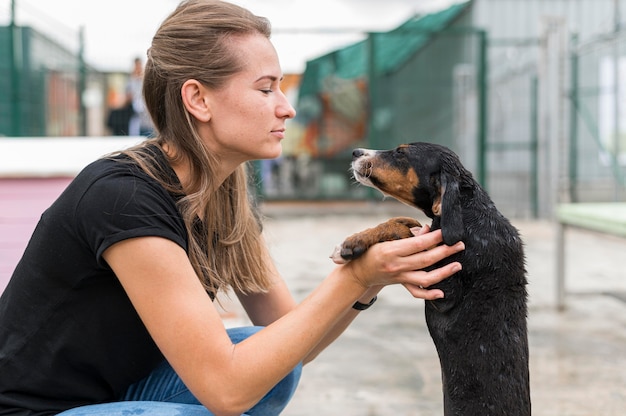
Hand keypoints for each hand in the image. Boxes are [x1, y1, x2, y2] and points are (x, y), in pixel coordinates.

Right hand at [342, 225, 463, 299]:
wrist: (360, 270)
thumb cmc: (373, 249)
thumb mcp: (385, 238)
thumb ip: (406, 235)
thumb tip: (427, 231)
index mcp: (391, 251)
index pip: (417, 244)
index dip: (434, 238)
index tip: (446, 232)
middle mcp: (396, 265)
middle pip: (425, 259)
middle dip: (445, 251)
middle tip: (460, 245)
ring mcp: (400, 277)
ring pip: (426, 278)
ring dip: (444, 272)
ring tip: (458, 265)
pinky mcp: (402, 284)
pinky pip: (417, 292)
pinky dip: (430, 294)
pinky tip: (442, 292)